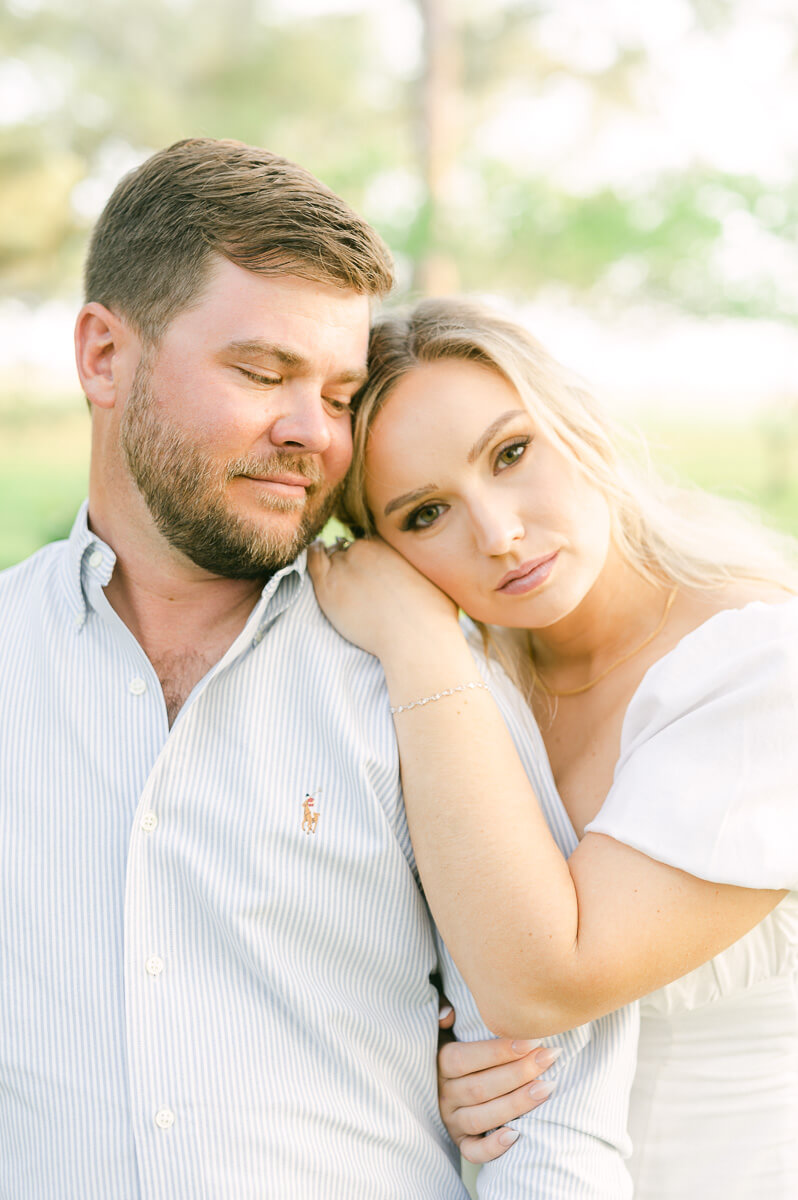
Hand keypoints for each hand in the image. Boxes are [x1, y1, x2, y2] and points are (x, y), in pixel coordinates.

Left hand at [308, 536, 458, 659]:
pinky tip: (317, 556)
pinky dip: (314, 557)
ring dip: (336, 562)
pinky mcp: (328, 587)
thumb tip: (431, 553)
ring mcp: (345, 566)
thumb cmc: (434, 613)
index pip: (373, 539)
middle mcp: (366, 548)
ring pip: (334, 555)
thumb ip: (426, 559)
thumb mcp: (438, 574)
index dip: (373, 553)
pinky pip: (313, 561)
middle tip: (360, 578)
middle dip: (356, 560)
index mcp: (391, 542)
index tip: (374, 566)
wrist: (417, 639)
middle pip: (353, 547)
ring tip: (342, 575)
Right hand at [437, 1011, 558, 1163]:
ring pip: (481, 1118)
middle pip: (479, 1087)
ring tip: (547, 1088)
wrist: (449, 1081)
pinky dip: (493, 1148)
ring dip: (516, 1104)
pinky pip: (473, 1152)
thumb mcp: (444, 1027)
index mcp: (439, 1064)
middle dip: (518, 1073)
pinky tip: (516, 1136)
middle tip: (549, 1058)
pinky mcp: (461, 1142)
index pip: (464, 1058)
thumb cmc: (460, 1044)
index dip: (498, 1051)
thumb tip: (448, 1014)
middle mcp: (443, 1094)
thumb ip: (443, 1015)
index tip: (531, 1040)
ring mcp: (451, 1121)